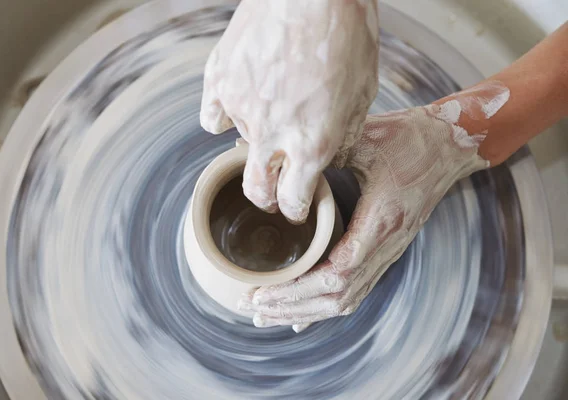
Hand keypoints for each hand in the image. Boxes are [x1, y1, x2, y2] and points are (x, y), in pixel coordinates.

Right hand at [200, 0, 378, 222]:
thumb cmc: (347, 35)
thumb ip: (345, 135)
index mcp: (310, 143)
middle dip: (265, 199)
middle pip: (256, 190)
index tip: (294, 206)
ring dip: (255, 141)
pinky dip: (224, 115)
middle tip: (272, 193)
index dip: (293, 209)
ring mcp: (239, 108)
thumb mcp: (363, 92)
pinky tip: (242, 100)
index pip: (291, 200)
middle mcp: (271, 134)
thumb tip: (332, 156)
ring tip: (273, 112)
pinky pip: (213, 115)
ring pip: (239, 146)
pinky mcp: (219, 81)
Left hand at [239, 81, 509, 330]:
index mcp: (380, 220)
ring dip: (306, 311)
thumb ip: (322, 155)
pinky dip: (326, 304)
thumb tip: (275, 160)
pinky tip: (302, 314)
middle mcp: (387, 245)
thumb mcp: (364, 140)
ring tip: (268, 315)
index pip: (337, 274)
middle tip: (253, 308)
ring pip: (347, 299)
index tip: (262, 291)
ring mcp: (389, 251)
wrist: (449, 146)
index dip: (297, 289)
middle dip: (293, 306)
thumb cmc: (408, 138)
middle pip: (338, 297)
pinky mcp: (386, 250)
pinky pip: (356, 288)